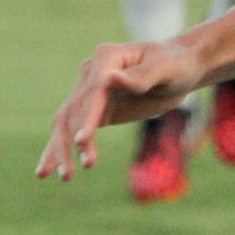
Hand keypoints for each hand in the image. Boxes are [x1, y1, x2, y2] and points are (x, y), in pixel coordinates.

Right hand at [36, 40, 205, 181]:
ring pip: (66, 122)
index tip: (82, 141)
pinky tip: (51, 171)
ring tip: (64, 176)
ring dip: (60, 149)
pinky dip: (61, 148)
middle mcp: (92, 72)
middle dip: (69, 141)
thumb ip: (141, 76)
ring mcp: (90, 92)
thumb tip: (110, 79)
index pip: (93, 91)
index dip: (87, 116)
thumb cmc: (177, 65)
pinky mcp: (95, 109)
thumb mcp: (166, 69)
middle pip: (73, 109)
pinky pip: (74, 130)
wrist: (182, 69)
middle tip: (71, 171)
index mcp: (107, 57)